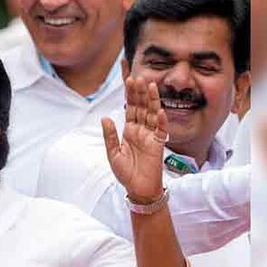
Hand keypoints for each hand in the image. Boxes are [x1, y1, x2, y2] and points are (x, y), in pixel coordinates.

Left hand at [103, 76, 168, 201]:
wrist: (138, 189)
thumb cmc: (126, 173)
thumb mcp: (113, 153)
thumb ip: (110, 136)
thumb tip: (105, 117)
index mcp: (129, 130)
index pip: (130, 108)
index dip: (130, 94)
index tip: (129, 79)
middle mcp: (141, 130)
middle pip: (142, 107)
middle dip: (140, 92)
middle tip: (139, 77)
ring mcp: (151, 136)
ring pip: (152, 114)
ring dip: (152, 100)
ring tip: (151, 86)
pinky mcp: (158, 145)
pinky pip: (161, 131)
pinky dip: (161, 121)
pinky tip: (159, 111)